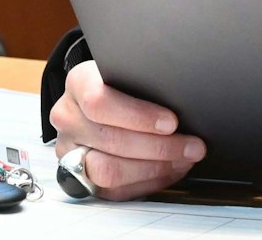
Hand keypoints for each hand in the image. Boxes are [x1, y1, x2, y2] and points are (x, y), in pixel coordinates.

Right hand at [48, 60, 207, 199]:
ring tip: (183, 160)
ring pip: (108, 171)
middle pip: (110, 141)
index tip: (172, 122)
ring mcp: (68, 149)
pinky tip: (168, 172)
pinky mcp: (78, 177)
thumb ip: (147, 81)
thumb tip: (184, 99)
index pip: (100, 102)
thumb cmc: (122, 83)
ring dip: (154, 169)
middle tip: (192, 146)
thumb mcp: (131, 70)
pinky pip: (112, 191)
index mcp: (79, 83)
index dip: (139, 116)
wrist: (100, 97)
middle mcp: (68, 117)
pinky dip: (146, 183)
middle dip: (159, 147)